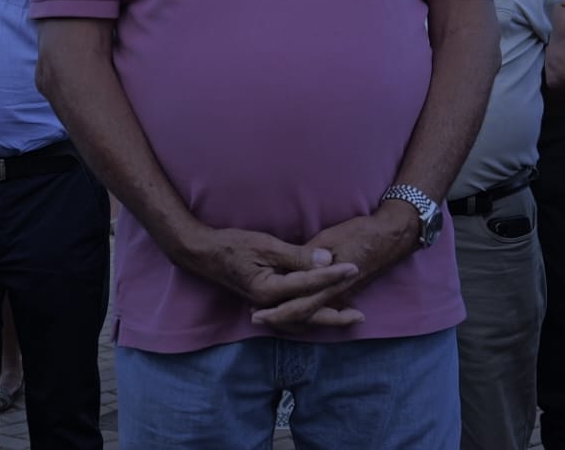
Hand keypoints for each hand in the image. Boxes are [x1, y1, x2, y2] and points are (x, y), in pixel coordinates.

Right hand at [176, 227, 360, 328]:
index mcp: (269, 290)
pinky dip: (309, 319)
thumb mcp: (265, 244)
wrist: (204, 254)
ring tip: (348, 319)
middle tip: (361, 316)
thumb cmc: (232, 245)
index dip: (333, 275)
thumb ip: (296, 256)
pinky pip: (292, 317)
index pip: (309, 284)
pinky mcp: (265, 305)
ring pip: (301, 321)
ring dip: (325, 320)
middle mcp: (269, 306)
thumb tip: (327, 261)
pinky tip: (320, 315)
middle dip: (336, 316)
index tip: (354, 267)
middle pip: (309, 316)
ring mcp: (266, 308)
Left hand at [255, 202, 420, 330]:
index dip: (277, 313)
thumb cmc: (360, 233)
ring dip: (291, 315)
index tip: (256, 314)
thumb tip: (290, 268)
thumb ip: (309, 255)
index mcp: (331, 285)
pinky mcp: (346, 292)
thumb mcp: (330, 238)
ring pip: (312, 313)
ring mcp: (343, 296)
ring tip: (268, 313)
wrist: (391, 236)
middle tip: (255, 317)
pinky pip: (322, 307)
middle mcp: (336, 296)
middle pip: (303, 316)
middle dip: (279, 318)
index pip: (299, 307)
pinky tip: (294, 306)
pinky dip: (305, 310)